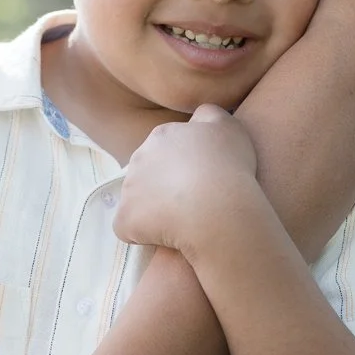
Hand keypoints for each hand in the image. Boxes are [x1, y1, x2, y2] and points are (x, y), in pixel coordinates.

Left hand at [114, 104, 258, 255]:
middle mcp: (138, 158)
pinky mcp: (125, 218)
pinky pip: (127, 228)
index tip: (199, 180)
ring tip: (182, 221)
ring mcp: (128, 188)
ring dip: (154, 211)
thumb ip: (210, 115)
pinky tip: (165, 238)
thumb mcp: (229, 127)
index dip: (182, 168)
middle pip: (147, 174)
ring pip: (137, 202)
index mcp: (162, 136)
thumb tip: (197, 117)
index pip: (165, 150)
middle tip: (191, 201)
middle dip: (164, 187)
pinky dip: (142, 235)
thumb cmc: (228, 167)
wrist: (216, 207)